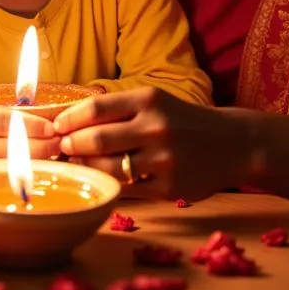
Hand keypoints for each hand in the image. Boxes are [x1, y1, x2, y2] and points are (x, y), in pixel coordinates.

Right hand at [0, 106, 60, 204]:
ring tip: (52, 163)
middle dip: (40, 147)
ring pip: (3, 167)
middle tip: (61, 147)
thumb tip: (28, 110)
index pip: (4, 119)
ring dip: (31, 166)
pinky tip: (29, 180)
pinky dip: (13, 182)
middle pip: (8, 146)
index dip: (33, 125)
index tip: (53, 128)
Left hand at [53, 88, 252, 200]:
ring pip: (109, 168)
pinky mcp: (170, 188)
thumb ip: (117, 109)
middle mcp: (156, 126)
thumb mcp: (154, 102)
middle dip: (71, 146)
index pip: (96, 108)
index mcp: (148, 99)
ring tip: (77, 165)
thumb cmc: (181, 120)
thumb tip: (69, 120)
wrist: (232, 143)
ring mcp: (164, 159)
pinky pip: (128, 190)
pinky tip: (102, 181)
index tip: (56, 127)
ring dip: (87, 168)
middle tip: (61, 149)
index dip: (69, 119)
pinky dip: (110, 185)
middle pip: (97, 139)